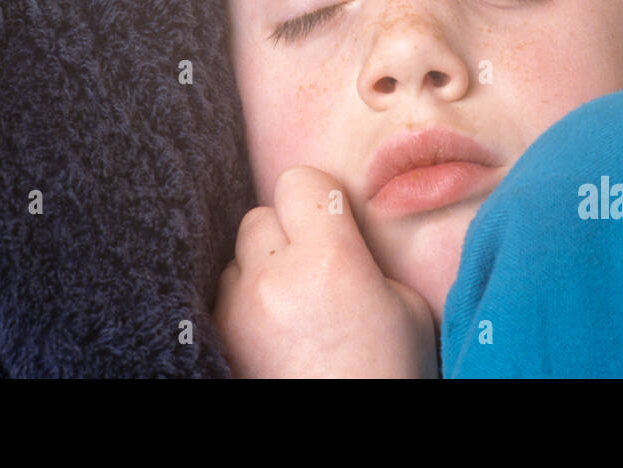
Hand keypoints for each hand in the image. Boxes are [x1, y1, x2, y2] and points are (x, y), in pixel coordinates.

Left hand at [212, 165, 438, 377]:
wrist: (341, 443)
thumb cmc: (387, 376)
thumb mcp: (404, 308)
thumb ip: (364, 258)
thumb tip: (338, 233)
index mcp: (331, 261)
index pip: (300, 182)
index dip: (318, 197)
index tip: (333, 220)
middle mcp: (276, 278)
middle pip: (261, 215)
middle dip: (286, 234)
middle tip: (314, 269)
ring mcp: (238, 310)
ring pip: (238, 256)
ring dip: (261, 269)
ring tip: (293, 307)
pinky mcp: (218, 337)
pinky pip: (224, 295)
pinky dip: (245, 303)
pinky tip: (273, 330)